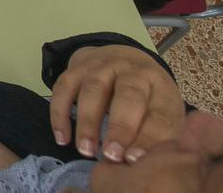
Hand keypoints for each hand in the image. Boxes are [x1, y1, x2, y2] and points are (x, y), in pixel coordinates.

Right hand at [49, 44, 183, 162]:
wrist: (122, 59)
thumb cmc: (145, 98)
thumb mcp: (162, 113)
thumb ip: (157, 137)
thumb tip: (142, 163)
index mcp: (160, 86)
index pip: (158, 113)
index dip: (147, 138)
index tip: (133, 159)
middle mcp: (132, 71)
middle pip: (129, 95)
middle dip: (120, 127)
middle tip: (111, 155)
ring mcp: (102, 65)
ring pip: (93, 89)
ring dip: (88, 122)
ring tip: (85, 150)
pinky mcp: (76, 67)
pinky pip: (64, 87)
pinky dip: (60, 113)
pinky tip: (62, 137)